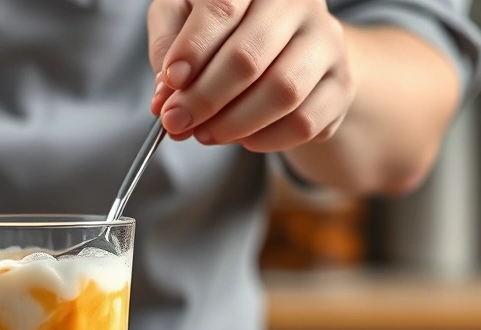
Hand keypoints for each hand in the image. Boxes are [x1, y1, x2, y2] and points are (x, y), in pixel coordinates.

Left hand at [148, 0, 355, 152]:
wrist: (285, 42)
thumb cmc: (222, 27)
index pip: (222, 8)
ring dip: (232, 124)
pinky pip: (305, 121)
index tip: (170, 82)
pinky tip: (241, 138)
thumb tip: (164, 92)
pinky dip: (265, 139)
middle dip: (203, 98)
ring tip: (203, 133)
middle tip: (175, 122)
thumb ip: (167, 46)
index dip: (191, 50)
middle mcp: (299, 3)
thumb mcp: (183, 17)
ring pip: (282, 92)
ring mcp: (326, 42)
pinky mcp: (341, 83)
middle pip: (249, 56)